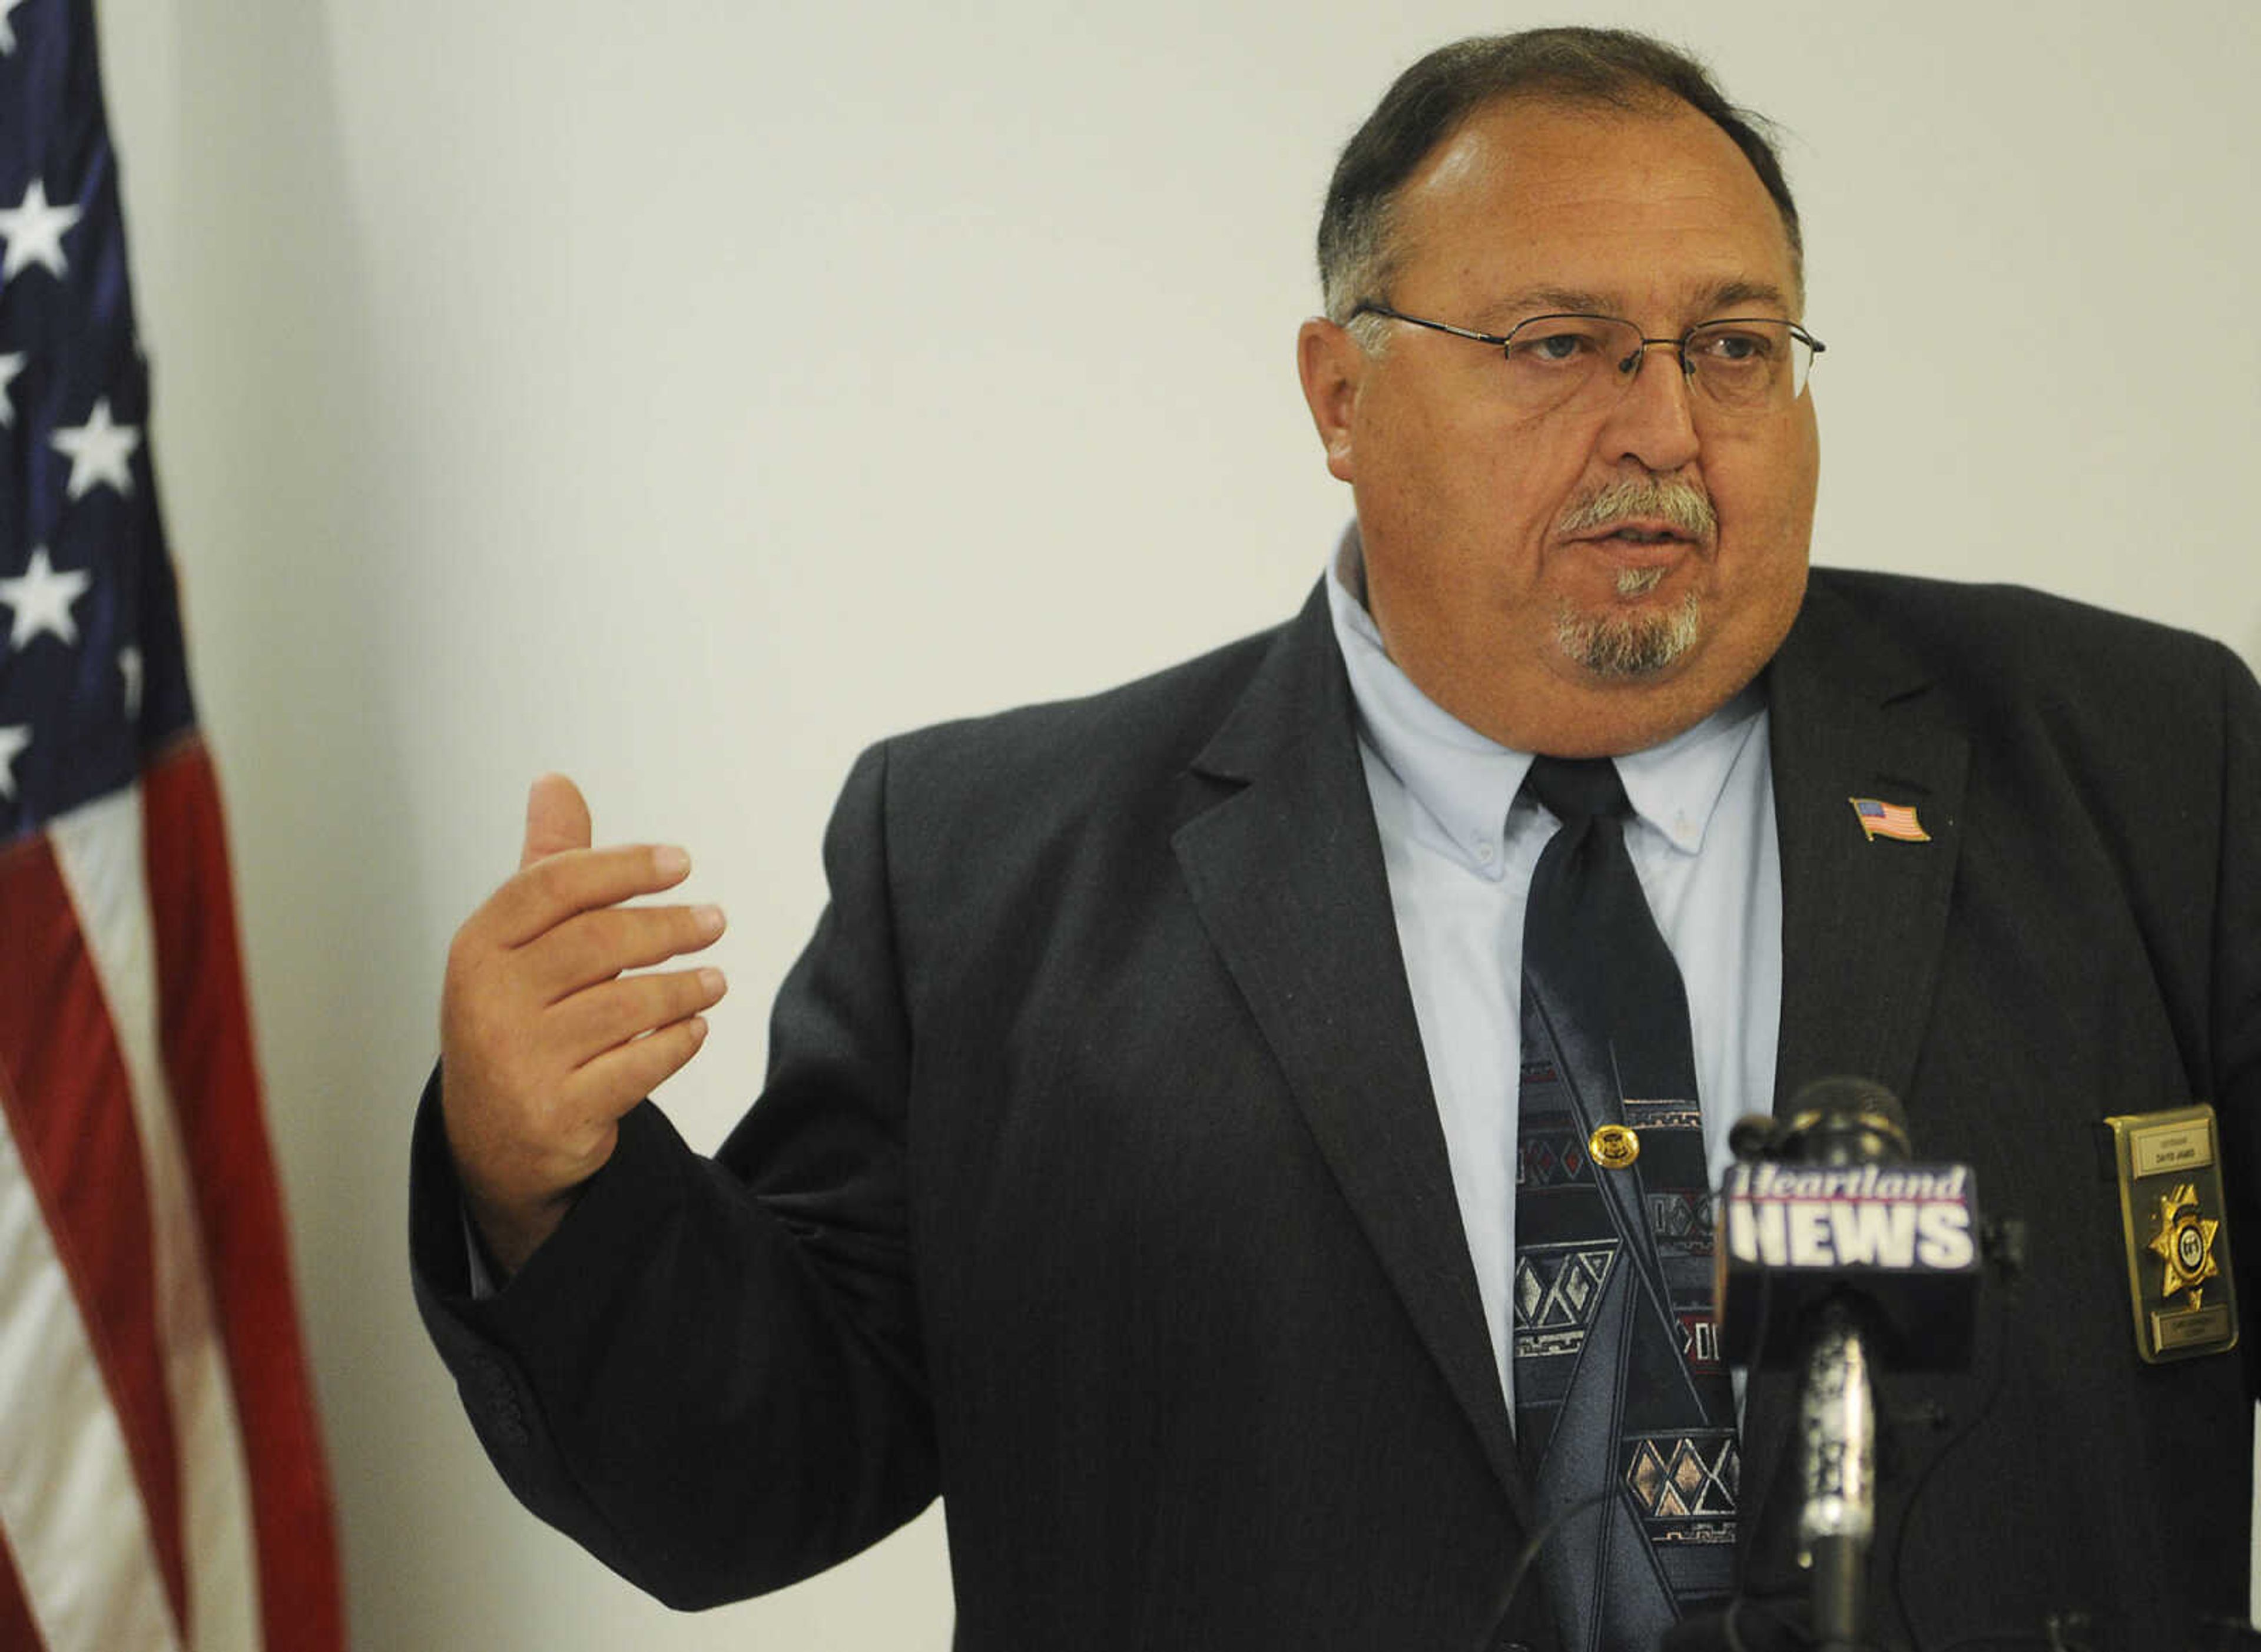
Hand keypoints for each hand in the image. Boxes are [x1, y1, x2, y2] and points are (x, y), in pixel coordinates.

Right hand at [439, 774, 727, 1275]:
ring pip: (627, 1006)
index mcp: (478, 946)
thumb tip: (555, 781)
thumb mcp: (517, 944)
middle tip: (714, 920)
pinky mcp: (557, 1112)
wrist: (491, 1139)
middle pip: (599, 941)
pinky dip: (677, 1044)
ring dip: (684, 988)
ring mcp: (520, 1061)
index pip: (554, 883)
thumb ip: (549, 866)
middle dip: (669, 926)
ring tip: (714, 980)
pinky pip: (639, 1066)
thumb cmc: (516, 1017)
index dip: (624, 866)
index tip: (681, 862)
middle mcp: (489, 1000)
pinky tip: (695, 1030)